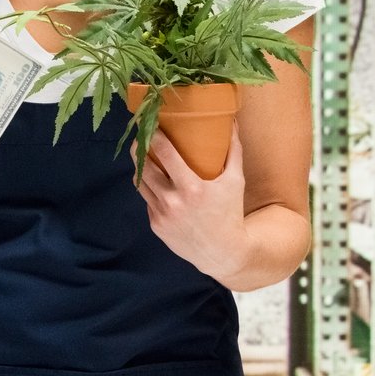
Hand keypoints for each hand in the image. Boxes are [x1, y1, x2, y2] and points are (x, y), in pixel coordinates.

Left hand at [136, 128, 251, 284]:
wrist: (222, 253)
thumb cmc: (230, 214)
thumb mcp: (236, 181)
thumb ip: (234, 151)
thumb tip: (232, 122)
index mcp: (192, 188)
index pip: (165, 154)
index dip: (154, 135)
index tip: (150, 123)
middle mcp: (172, 202)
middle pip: (144, 166)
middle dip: (138, 147)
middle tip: (140, 135)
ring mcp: (161, 215)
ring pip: (140, 183)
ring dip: (139, 166)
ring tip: (143, 154)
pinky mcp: (156, 225)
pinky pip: (147, 200)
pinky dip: (150, 188)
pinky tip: (155, 181)